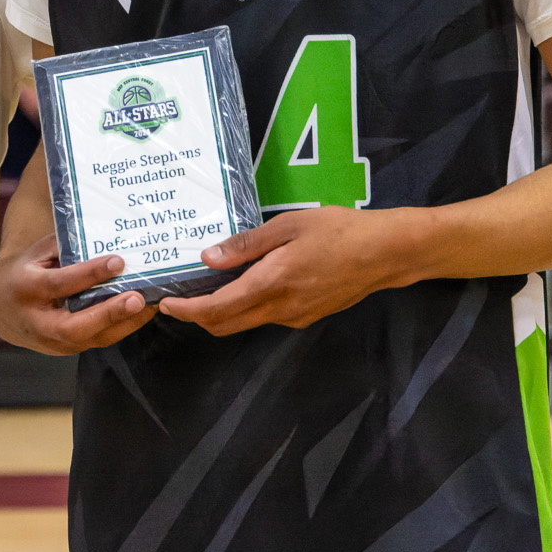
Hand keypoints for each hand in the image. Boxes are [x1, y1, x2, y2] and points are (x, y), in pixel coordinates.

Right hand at [0, 235, 156, 353]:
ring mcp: (50, 341)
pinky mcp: (65, 350)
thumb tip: (104, 236)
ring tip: (149, 304)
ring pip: (90, 339)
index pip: (59, 284)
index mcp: (26, 288)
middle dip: (108, 313)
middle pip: (74, 326)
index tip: (117, 262)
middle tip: (137, 298)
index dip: (89, 274)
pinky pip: (96, 340)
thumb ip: (64, 247)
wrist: (1, 305)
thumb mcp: (37, 252)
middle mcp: (37, 320)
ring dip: (123, 323)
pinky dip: (121, 327)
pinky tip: (140, 313)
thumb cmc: (25, 271)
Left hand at [158, 207, 409, 335]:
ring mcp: (295, 317)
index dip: (186, 311)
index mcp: (271, 284)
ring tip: (206, 286)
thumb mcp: (288, 226)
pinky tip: (244, 284)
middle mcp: (280, 309)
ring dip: (221, 312)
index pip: (216, 309)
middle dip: (197, 316)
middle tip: (179, 296)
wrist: (385, 254)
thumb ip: (246, 245)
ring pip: (245, 323)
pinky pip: (266, 317)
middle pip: (225, 325)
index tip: (165, 303)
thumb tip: (207, 258)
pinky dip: (245, 308)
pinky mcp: (306, 316)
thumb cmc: (338, 230)